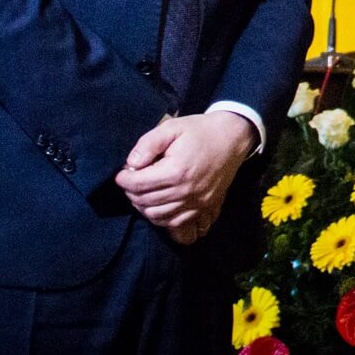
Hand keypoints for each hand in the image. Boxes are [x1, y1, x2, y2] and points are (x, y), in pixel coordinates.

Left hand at [115, 111, 257, 241]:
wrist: (232, 138)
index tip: (121, 174)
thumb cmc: (199, 131)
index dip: (124, 180)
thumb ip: (148, 144)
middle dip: (132, 193)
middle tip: (131, 182)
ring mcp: (197, 203)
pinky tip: (160, 207)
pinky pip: (178, 226)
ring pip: (158, 217)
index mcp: (176, 171)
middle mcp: (186, 191)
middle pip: (146, 202)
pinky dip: (164, 220)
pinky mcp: (205, 208)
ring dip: (144, 207)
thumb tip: (131, 164)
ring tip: (143, 194)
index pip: (138, 184)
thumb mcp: (172, 127)